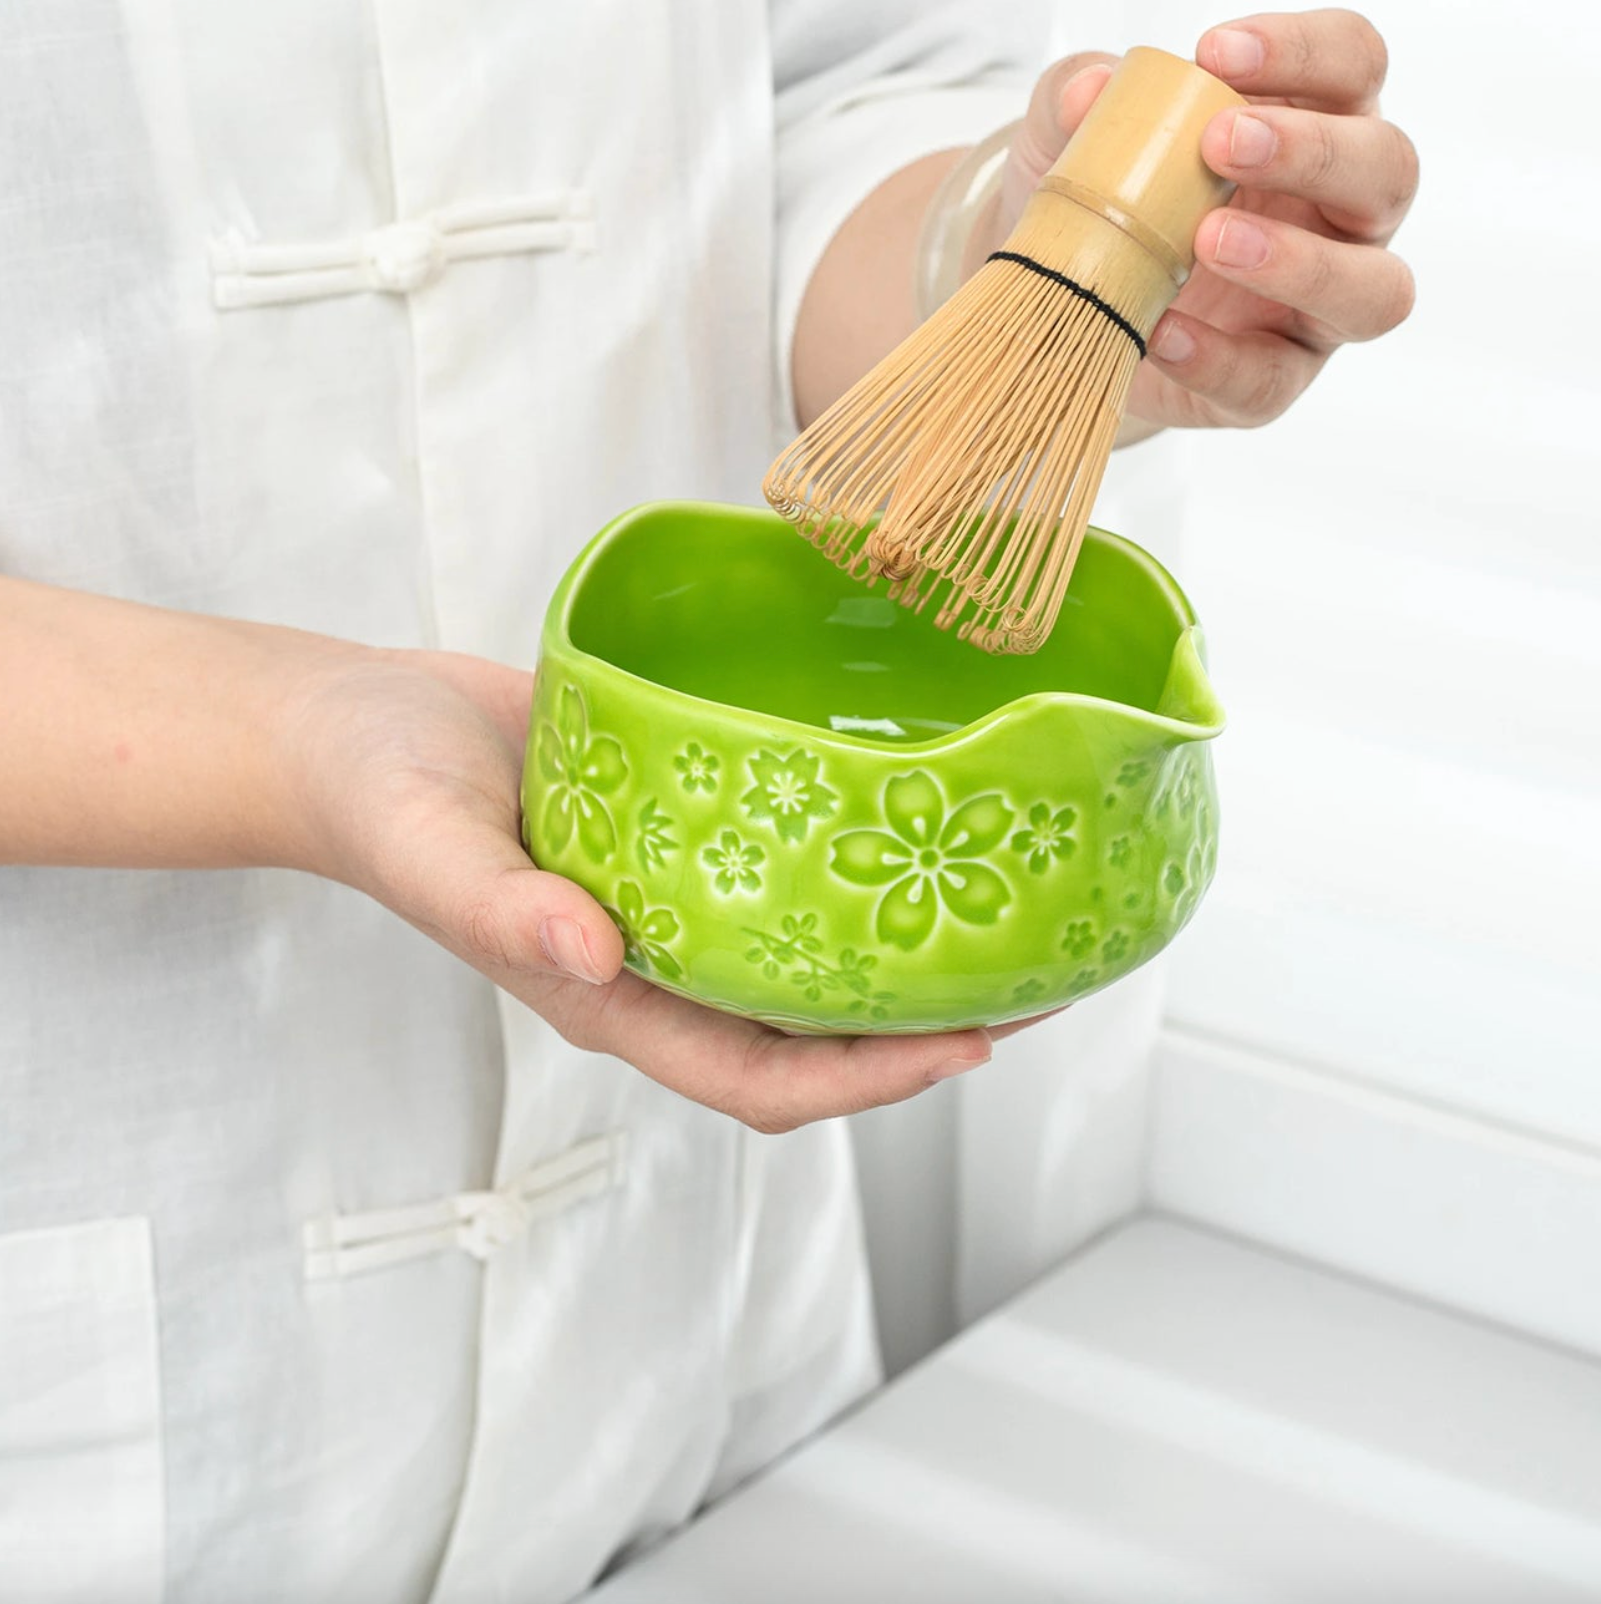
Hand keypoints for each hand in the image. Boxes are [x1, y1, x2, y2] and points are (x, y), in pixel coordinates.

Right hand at [288, 648, 1022, 1131]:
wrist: (359, 726)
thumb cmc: (378, 796)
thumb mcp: (430, 847)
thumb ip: (502, 907)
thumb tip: (594, 958)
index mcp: (610, 998)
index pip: (758, 1078)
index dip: (867, 1079)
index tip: (968, 1045)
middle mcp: (659, 964)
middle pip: (812, 1030)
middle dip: (925, 1022)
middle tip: (1034, 975)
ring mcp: (675, 903)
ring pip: (810, 955)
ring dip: (903, 949)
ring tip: (1003, 907)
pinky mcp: (682, 835)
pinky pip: (783, 870)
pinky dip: (849, 865)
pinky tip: (908, 822)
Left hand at [996, 9, 1417, 429]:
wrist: (1062, 302)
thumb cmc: (1105, 199)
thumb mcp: (1071, 137)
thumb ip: (1075, 100)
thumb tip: (1088, 90)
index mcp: (1316, 125)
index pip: (1354, 63)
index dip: (1304, 49)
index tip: (1214, 51)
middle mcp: (1342, 214)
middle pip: (1389, 168)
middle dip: (1314, 150)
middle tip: (1221, 145)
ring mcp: (1321, 306)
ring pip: (1375, 288)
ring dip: (1302, 262)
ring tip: (1210, 240)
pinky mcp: (1275, 380)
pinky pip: (1271, 378)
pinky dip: (1217, 358)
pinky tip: (1161, 332)